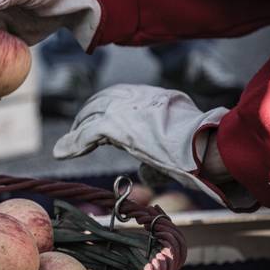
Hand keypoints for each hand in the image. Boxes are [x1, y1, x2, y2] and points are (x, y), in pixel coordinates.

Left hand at [53, 84, 255, 210]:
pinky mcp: (116, 125)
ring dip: (78, 129)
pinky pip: (88, 132)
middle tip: (77, 132)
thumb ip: (158, 156)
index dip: (107, 109)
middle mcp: (140, 98)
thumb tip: (146, 171)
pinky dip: (74, 142)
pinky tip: (63, 152)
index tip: (99, 122)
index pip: (123, 97)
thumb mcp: (180, 146)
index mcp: (157, 99)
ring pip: (92, 114)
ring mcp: (126, 109)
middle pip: (104, 101)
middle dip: (88, 115)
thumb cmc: (202, 151)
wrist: (206, 145)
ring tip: (66, 146)